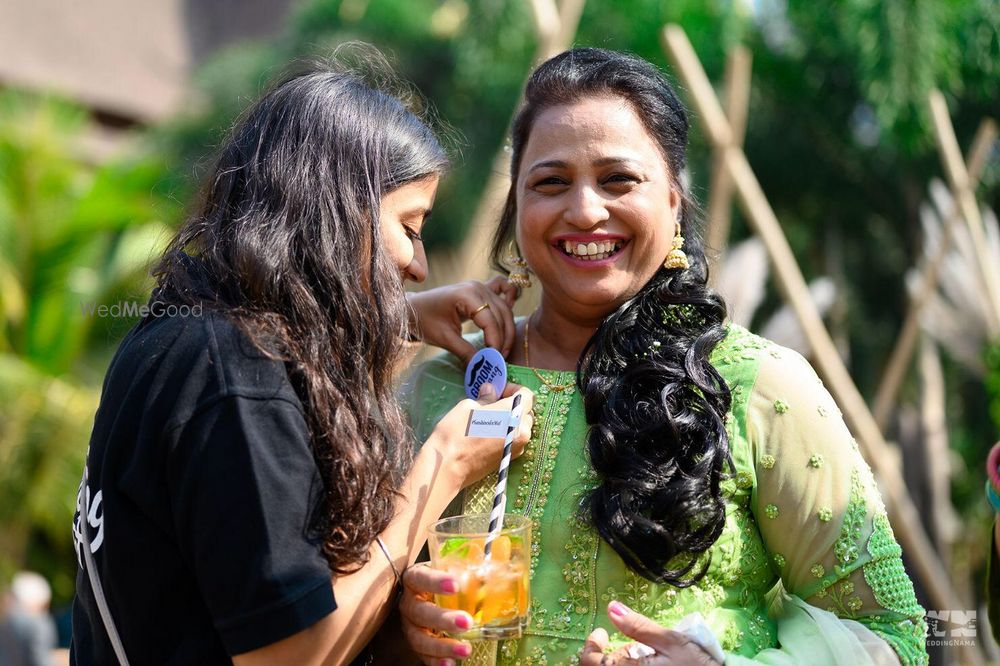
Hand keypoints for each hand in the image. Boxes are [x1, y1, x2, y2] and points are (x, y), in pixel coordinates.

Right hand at [399, 563, 473, 665]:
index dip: (435, 582)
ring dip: (442, 646)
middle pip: (420, 612)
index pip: (420, 577)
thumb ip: (468, 575)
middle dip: (443, 619)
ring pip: (419, 638)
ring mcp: (410, 626)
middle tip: (466, 622)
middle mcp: (409, 603)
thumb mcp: (451, 574)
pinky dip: (436, 661)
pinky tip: (451, 663)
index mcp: (415, 579)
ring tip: (465, 649)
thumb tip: (497, 575)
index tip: (456, 586)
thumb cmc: (442, 582)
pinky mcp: (416, 644)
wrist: (426, 596)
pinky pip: (423, 656)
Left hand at [407, 277, 518, 362]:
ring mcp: (481, 286)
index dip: (495, 340)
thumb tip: (482, 367)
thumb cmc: (426, 320)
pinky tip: (507, 318)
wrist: (415, 308)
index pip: (490, 320)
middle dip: (503, 339)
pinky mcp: (482, 289)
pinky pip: (504, 290)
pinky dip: (510, 301)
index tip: (495, 359)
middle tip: (498, 359)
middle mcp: (477, 287)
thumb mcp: (444, 338)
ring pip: (505, 309)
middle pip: (501, 315)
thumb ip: (465, 352)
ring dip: (507, 329)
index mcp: (466, 295)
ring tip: (501, 350)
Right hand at [424, 385, 534, 489]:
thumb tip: (490, 391)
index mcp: (514, 413)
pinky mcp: (509, 459)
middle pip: (526, 412)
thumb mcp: (468, 406)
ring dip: (510, 421)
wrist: (448, 467)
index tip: (498, 391)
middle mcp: (521, 431)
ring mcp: (517, 447)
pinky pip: (514, 441)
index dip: (513, 389)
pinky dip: (506, 434)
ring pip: (521, 428)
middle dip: (513, 406)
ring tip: (489, 420)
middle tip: (492, 405)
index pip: (527, 395)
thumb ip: (486, 398)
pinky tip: (488, 434)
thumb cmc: (456, 433)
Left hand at [580, 602, 721, 665]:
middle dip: (603, 656)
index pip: (590, 662)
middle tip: (621, 643)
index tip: (602, 632)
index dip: (591, 645)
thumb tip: (612, 607)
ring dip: (615, 663)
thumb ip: (639, 626)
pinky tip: (644, 663)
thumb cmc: (697, 665)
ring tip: (640, 654)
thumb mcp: (670, 641)